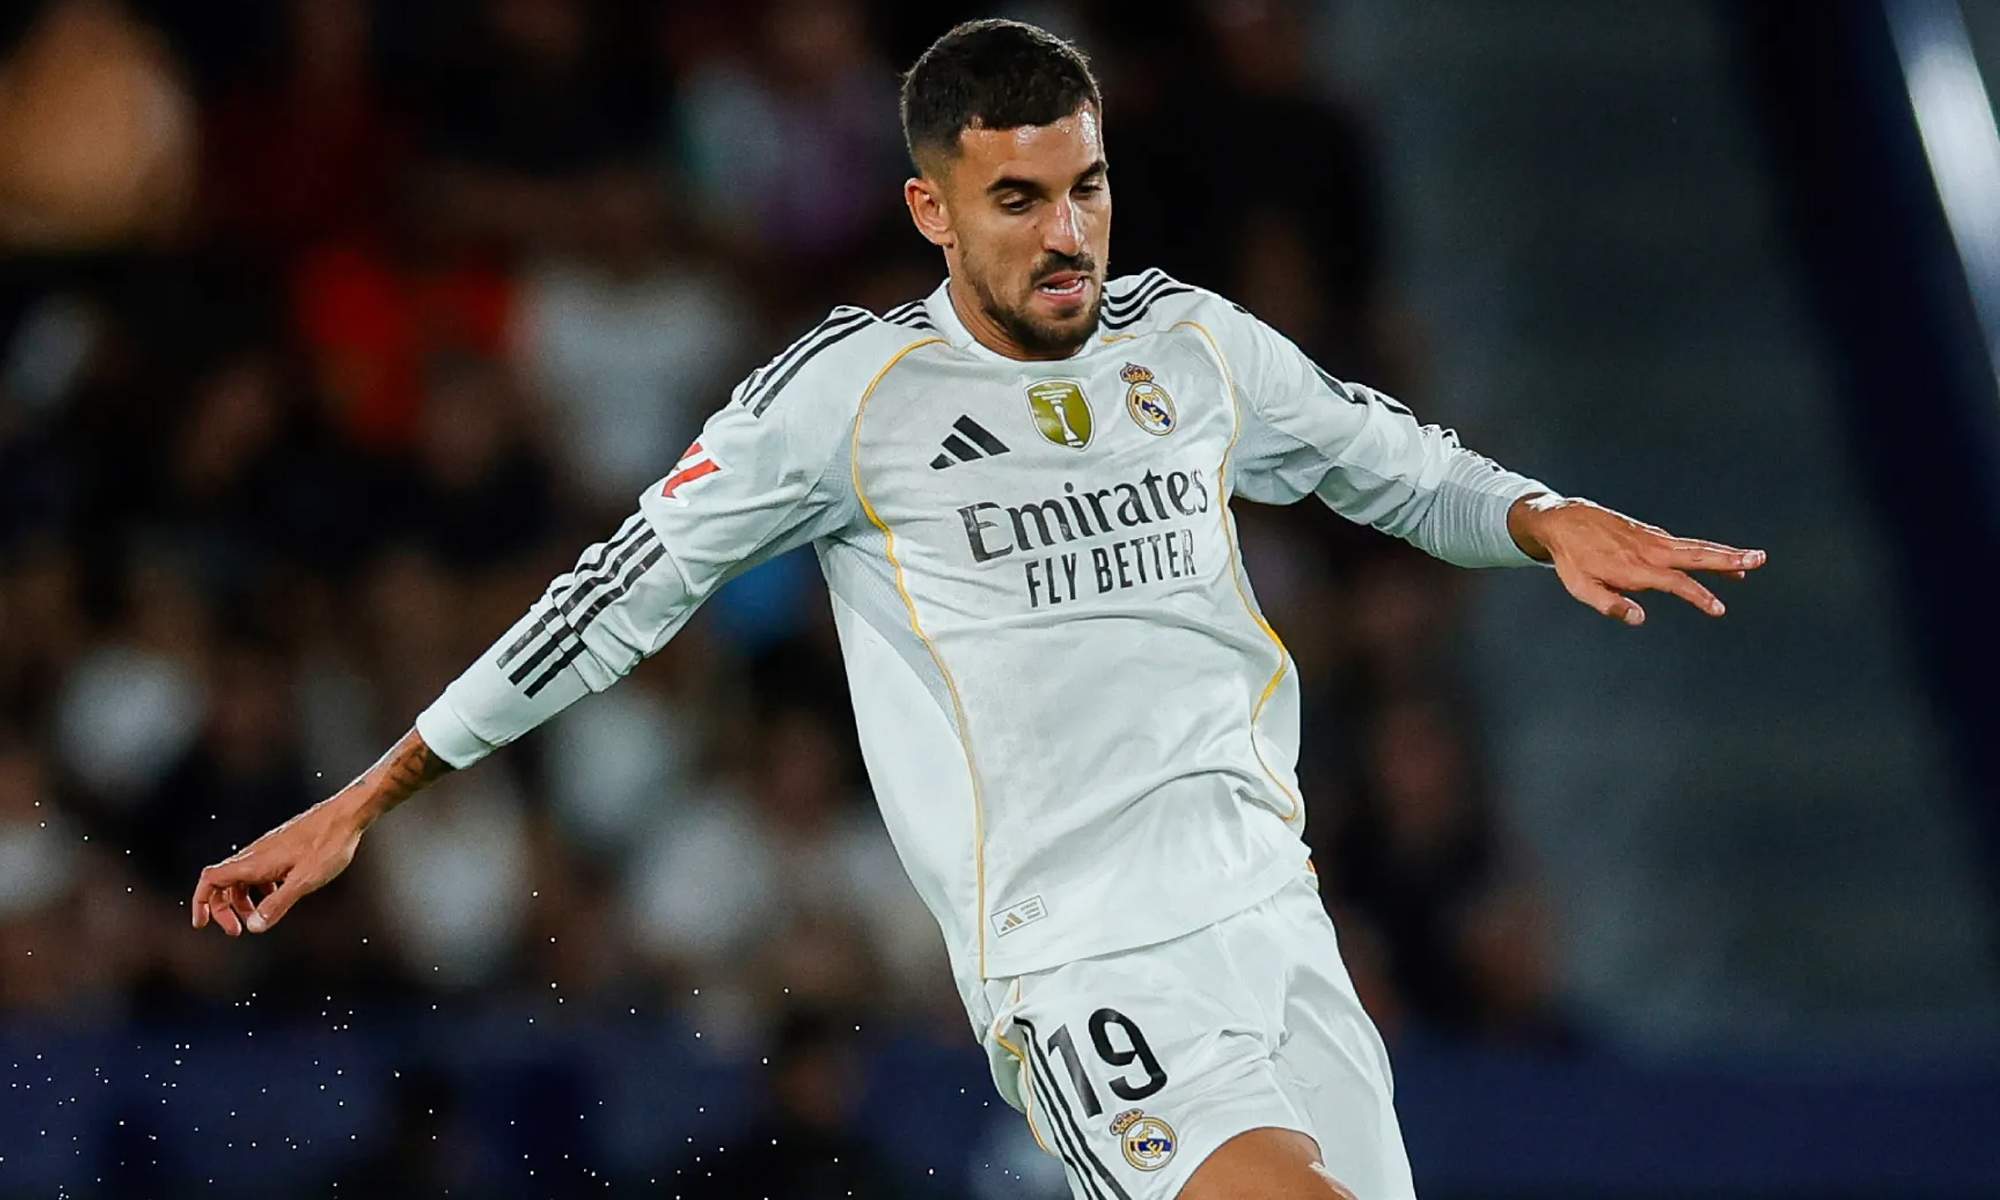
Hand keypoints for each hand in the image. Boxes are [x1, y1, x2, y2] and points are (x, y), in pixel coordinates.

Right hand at [190, 789, 366, 935]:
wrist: (346, 815)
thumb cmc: (329, 843)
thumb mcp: (304, 880)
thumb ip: (277, 904)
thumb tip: (254, 926)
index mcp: (255, 862)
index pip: (210, 879)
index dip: (201, 902)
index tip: (202, 923)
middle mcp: (255, 854)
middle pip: (222, 883)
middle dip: (223, 909)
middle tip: (236, 931)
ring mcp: (268, 850)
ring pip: (241, 877)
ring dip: (242, 901)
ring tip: (257, 918)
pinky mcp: (281, 848)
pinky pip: (258, 871)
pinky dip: (260, 888)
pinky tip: (278, 895)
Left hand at [1508, 494, 1766, 626]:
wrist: (1565, 521)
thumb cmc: (1573, 560)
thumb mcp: (1582, 588)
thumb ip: (1610, 605)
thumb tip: (1640, 619)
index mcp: (1634, 568)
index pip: (1675, 583)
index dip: (1698, 596)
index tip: (1718, 608)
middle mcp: (1649, 550)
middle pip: (1695, 555)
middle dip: (1727, 559)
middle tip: (1758, 560)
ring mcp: (1653, 539)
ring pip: (1695, 546)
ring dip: (1725, 553)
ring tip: (1755, 559)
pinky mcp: (1652, 534)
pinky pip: (1685, 543)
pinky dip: (1706, 549)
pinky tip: (1722, 557)